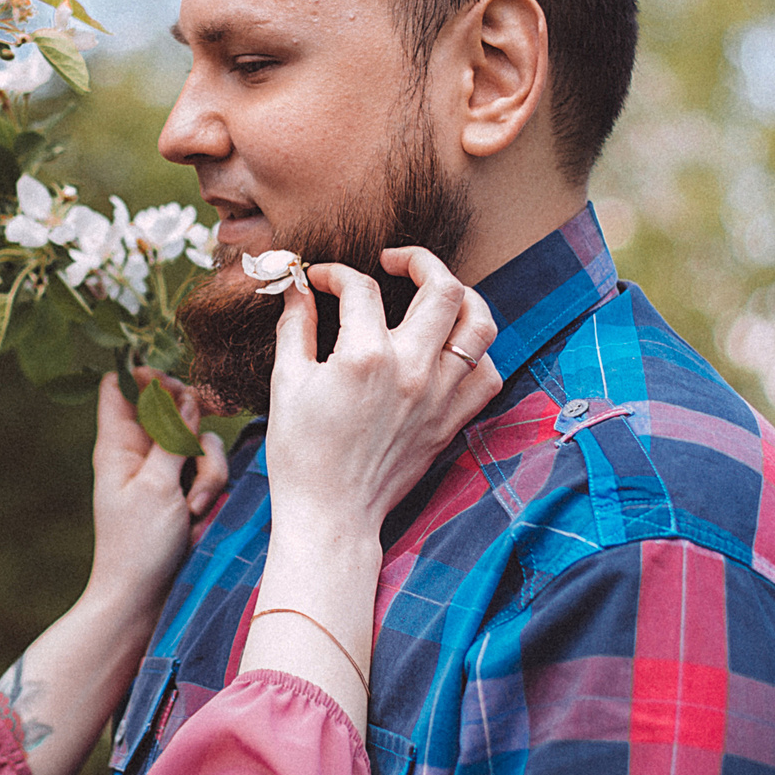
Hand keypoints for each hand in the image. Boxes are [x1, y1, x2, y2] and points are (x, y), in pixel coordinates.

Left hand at [84, 368, 230, 607]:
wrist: (144, 597)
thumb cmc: (137, 545)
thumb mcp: (156, 486)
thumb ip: (173, 438)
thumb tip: (185, 396)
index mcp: (117, 443)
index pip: (120, 386)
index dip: (144, 376)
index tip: (170, 386)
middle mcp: (141, 451)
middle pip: (172, 407)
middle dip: (191, 426)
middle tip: (190, 450)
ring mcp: (166, 471)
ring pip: (199, 440)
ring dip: (205, 469)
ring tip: (191, 507)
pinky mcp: (186, 490)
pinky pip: (209, 470)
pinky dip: (209, 488)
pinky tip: (197, 517)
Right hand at [262, 247, 500, 534]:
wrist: (332, 514)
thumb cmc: (301, 453)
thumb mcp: (287, 382)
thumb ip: (295, 326)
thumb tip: (296, 286)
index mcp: (365, 357)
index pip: (360, 288)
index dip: (334, 274)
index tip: (319, 280)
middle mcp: (412, 370)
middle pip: (442, 287)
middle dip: (418, 260)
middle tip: (394, 260)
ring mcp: (440, 396)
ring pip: (479, 324)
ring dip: (462, 296)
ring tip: (438, 291)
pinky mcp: (452, 421)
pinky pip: (487, 374)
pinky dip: (477, 352)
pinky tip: (451, 346)